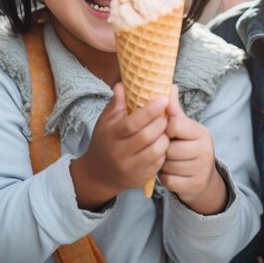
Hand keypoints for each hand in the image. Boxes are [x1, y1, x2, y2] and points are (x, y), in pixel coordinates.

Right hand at [70, 82, 168, 209]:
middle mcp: (120, 153)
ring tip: (164, 129)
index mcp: (111, 135)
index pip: (132, 123)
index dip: (149, 111)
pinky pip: (159, 163)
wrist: (98, 174)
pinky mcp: (140, 178)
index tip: (163, 99)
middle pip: (147, 136)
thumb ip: (116, 103)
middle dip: (161, 122)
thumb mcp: (106, 121)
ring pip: (156, 150)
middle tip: (165, 115)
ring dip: (165, 137)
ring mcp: (131, 168)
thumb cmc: (105, 140)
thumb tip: (122, 84)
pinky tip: (162, 143)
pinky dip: (164, 151)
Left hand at [159, 84, 226, 214]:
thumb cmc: (188, 147)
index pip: (175, 124)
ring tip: (169, 161)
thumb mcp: (184, 128)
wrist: (203, 179)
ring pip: (167, 165)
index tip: (167, 133)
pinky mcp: (194, 186)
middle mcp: (205, 149)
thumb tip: (169, 85)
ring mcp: (201, 169)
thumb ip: (174, 109)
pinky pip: (168, 180)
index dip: (165, 129)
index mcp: (202, 132)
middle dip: (163, 150)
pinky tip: (171, 173)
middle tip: (167, 150)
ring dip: (163, 165)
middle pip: (169, 147)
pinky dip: (166, 178)